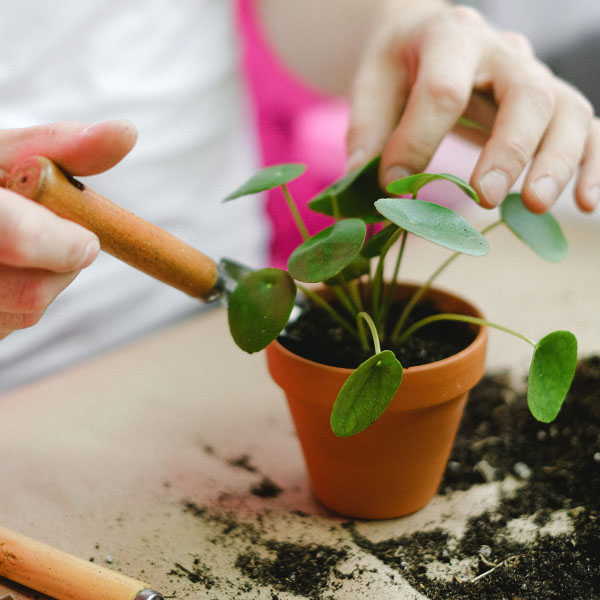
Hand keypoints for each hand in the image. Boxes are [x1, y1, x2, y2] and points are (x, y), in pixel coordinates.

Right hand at [0, 119, 136, 338]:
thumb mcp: (1, 152)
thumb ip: (60, 146)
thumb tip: (127, 132)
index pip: (19, 237)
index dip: (60, 244)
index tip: (87, 242)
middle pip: (31, 293)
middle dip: (58, 264)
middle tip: (50, 234)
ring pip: (26, 312)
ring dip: (43, 279)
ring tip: (16, 246)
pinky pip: (11, 325)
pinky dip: (21, 299)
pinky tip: (4, 269)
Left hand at [346, 3, 598, 212]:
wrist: (429, 39)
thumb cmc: (400, 68)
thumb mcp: (372, 87)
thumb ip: (369, 134)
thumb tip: (372, 187)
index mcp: (450, 37)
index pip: (443, 89)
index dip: (418, 141)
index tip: (392, 184)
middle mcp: (503, 52)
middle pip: (525, 94)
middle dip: (508, 150)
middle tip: (484, 196)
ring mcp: (534, 76)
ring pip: (565, 111)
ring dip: (557, 161)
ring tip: (533, 205)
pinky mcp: (551, 103)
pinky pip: (589, 129)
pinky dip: (593, 165)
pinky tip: (585, 204)